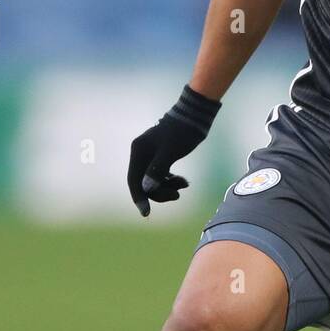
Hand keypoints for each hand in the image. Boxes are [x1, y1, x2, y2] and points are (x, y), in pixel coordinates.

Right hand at [127, 85, 220, 216]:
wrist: (195, 116)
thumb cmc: (183, 132)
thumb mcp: (170, 152)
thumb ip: (157, 170)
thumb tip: (146, 188)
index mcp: (139, 151)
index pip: (134, 180)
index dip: (140, 198)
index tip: (146, 214)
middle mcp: (141, 154)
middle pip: (144, 183)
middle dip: (159, 192)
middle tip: (177, 196)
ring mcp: (150, 156)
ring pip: (154, 180)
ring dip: (168, 187)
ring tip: (184, 185)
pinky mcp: (161, 157)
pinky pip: (161, 175)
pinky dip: (172, 181)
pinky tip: (184, 183)